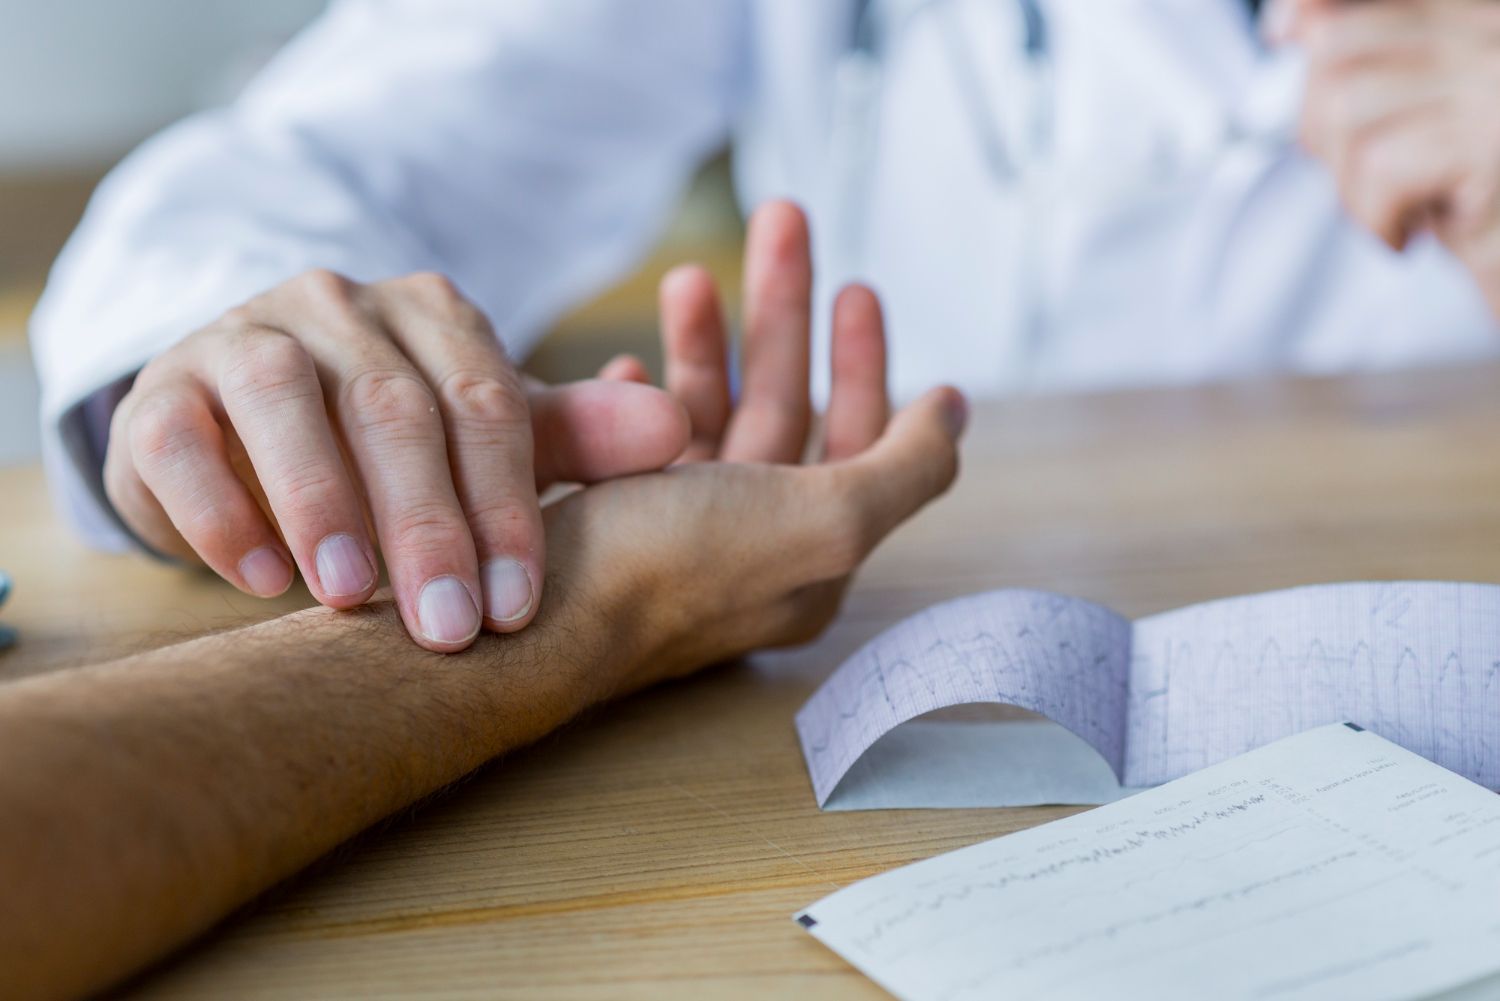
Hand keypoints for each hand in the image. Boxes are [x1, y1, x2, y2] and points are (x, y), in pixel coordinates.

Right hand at [104, 271, 687, 651]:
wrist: (246, 428)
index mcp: (434, 315)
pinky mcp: (164, 390)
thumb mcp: (484, 436)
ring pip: (284, 403)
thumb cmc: (390, 443)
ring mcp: (245, 338)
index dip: (506, 506)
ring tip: (349, 599)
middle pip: (393, 408)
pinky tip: (263, 580)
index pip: (485, 405)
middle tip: (450, 629)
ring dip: (321, 503)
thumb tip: (680, 429)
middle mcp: (341, 308)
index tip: (518, 608)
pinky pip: (180, 440)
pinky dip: (222, 508)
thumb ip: (573, 437)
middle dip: (427, 525)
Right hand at [550, 201, 967, 698]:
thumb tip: (954, 411)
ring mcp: (671, 535)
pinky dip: (634, 398)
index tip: (855, 289)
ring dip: (705, 343)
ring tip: (686, 277)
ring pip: (706, 416)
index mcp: (808, 558)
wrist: (515, 628)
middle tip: (781, 222)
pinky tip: (622, 367)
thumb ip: (905, 465)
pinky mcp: (604, 524)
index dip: (864, 365)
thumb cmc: (671, 569)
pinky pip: (632, 445)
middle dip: (782, 316)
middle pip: (782, 411)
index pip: (854, 445)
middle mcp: (745, 550)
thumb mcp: (824, 518)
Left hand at [1279, 0, 1499, 311]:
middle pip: (1343, 50)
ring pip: (1349, 110)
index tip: (1276, 33)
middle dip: (1316, 124)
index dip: (1314, 14)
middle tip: (1355, 176)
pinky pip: (1382, 167)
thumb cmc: (1483, 206)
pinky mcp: (1490, 148)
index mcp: (1478, 23)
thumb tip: (1289, 26)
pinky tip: (1407, 234)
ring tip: (1390, 212)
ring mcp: (1493, 90)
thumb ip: (1371, 71)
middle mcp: (1490, 40)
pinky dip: (1375, 215)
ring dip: (1346, 183)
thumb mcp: (1422, 126)